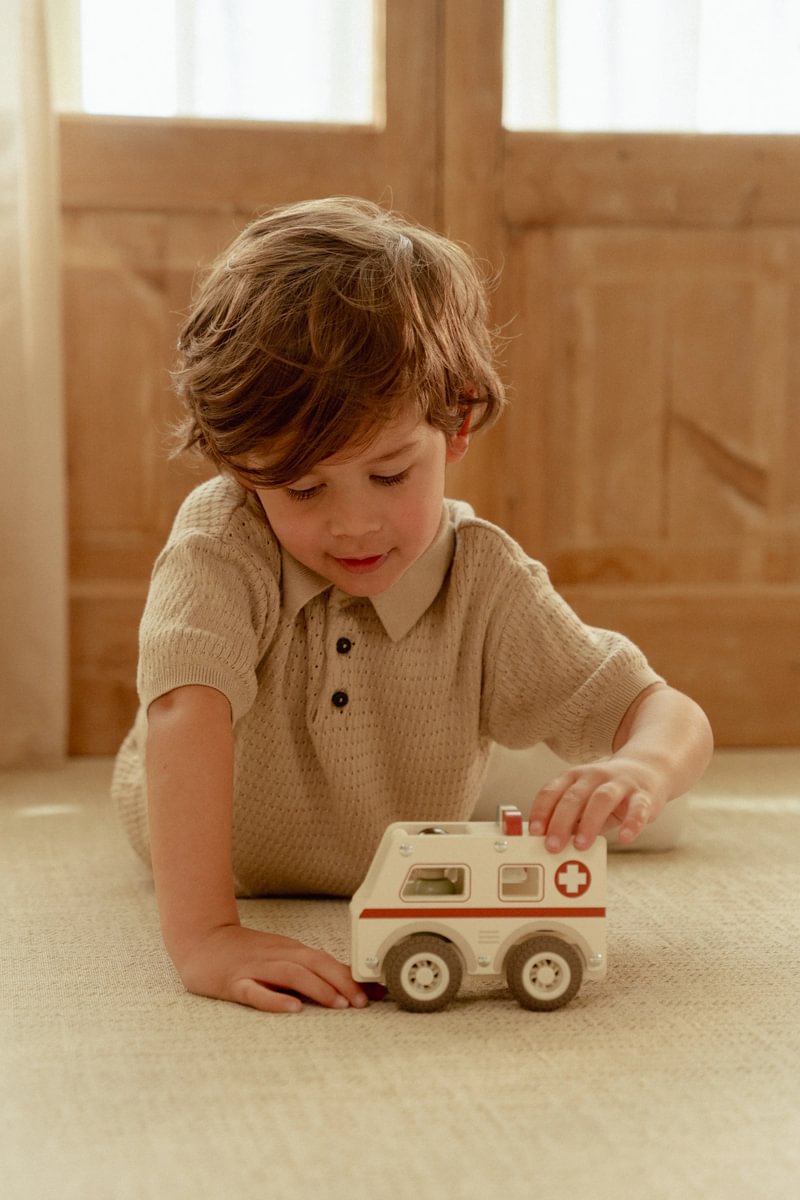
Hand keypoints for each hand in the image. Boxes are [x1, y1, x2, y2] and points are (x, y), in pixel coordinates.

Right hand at [175, 924, 370, 1013]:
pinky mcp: (233, 982)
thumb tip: (349, 988)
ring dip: (318, 988)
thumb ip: (311, 972)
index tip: (375, 993)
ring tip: (338, 1004)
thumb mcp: (282, 957)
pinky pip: (255, 991)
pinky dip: (275, 1000)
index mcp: (291, 952)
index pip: (327, 961)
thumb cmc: (246, 953)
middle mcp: (277, 956)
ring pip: (291, 974)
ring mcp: (255, 969)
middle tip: (362, 1002)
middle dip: (342, 982)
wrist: (202, 940)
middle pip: (315, 964)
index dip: (352, 976)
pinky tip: (291, 1008)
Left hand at [528, 755, 667, 853]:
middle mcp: (594, 776)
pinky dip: (631, 823)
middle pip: (574, 796)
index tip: (534, 832)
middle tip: (552, 846)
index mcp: (574, 777)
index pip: (552, 791)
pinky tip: (624, 838)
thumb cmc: (607, 794)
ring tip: (581, 846)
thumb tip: (551, 844)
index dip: (541, 811)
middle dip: (560, 821)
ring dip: (589, 822)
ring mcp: (620, 784)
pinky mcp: (644, 795)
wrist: (648, 769)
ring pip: (602, 798)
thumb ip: (571, 820)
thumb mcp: (585, 800)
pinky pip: (638, 808)